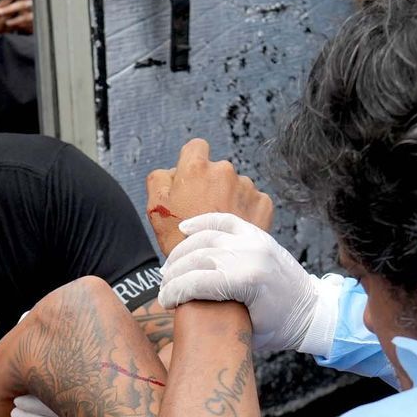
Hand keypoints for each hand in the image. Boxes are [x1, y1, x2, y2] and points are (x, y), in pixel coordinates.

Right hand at [145, 137, 273, 255]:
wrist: (213, 268)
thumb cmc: (179, 240)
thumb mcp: (154, 207)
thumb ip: (159, 178)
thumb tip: (172, 171)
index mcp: (196, 168)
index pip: (196, 147)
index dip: (192, 163)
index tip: (192, 181)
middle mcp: (224, 171)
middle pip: (217, 170)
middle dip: (212, 185)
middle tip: (204, 213)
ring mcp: (246, 186)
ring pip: (237, 186)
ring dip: (230, 199)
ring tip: (221, 225)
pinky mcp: (263, 203)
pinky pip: (254, 201)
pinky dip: (248, 212)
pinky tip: (236, 228)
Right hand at [160, 213, 336, 355]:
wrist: (311, 311)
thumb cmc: (279, 328)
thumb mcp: (245, 332)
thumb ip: (215, 317)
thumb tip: (183, 309)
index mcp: (247, 281)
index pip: (195, 282)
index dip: (173, 293)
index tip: (164, 303)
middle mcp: (250, 255)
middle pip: (196, 258)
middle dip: (174, 274)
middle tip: (164, 288)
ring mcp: (254, 241)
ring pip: (205, 238)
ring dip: (182, 252)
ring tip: (170, 268)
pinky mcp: (257, 235)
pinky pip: (224, 221)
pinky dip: (202, 223)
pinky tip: (184, 230)